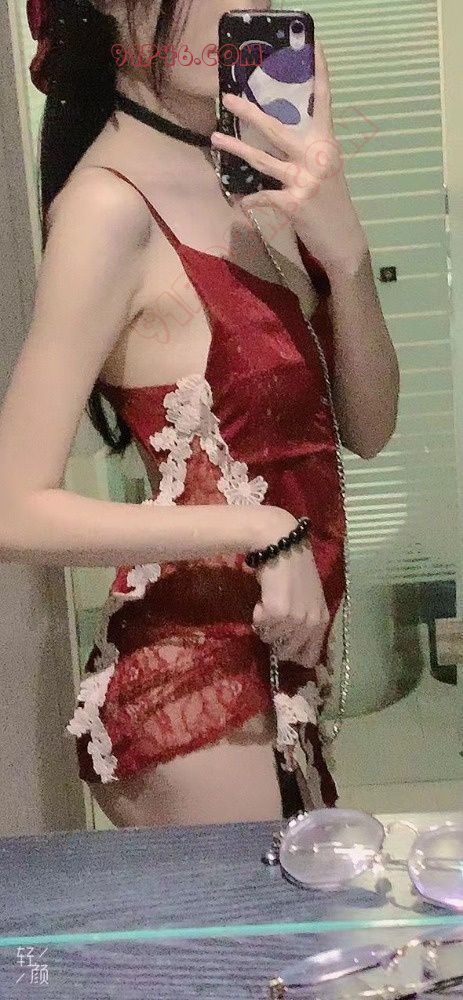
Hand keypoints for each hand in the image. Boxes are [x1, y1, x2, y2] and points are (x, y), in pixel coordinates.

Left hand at [211, 40, 367, 274]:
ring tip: (215, 138)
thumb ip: (309, 151)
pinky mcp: (294, 204)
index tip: (316, 48)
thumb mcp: (327, 170)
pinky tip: (240, 202)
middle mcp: (317, 157)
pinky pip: (264, 197)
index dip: (320, 75)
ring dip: (236, 149)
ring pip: (262, 160)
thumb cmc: (332, 204)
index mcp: (326, 144)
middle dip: (250, 112)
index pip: (324, 103)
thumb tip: (281, 137)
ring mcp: (305, 180)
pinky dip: (250, 201)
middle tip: (228, 97)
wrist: (344, 241)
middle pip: (278, 129)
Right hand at [251, 525, 329, 671]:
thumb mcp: (309, 598)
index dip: (295, 655)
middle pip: (288, 653)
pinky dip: (257, 614)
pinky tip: (264, 597)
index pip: (310, 657)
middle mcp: (311, 623)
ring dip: (266, 624)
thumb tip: (293, 647)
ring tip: (269, 603)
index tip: (285, 646)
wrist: (283, 545)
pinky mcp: (277, 612)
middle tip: (273, 621)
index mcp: (322, 620)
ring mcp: (295, 619)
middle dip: (277, 640)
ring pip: (270, 639)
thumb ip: (306, 621)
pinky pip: (260, 625)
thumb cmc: (294, 568)